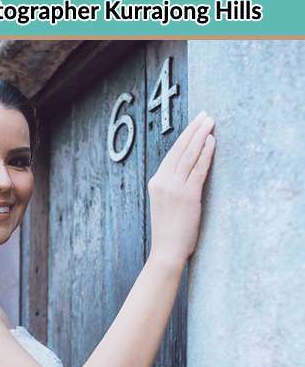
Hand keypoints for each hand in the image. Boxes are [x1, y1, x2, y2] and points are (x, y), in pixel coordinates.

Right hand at [148, 111, 215, 265]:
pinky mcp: (188, 195)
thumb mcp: (165, 204)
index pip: (172, 154)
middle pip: (180, 149)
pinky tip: (211, 141)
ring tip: (210, 122)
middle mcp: (163, 181)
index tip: (195, 123)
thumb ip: (173, 187)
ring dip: (201, 136)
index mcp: (156, 182)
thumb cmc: (169, 232)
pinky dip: (206, 153)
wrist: (167, 251)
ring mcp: (175, 188)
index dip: (185, 136)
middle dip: (194, 130)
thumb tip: (187, 173)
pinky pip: (198, 169)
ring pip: (189, 155)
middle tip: (205, 115)